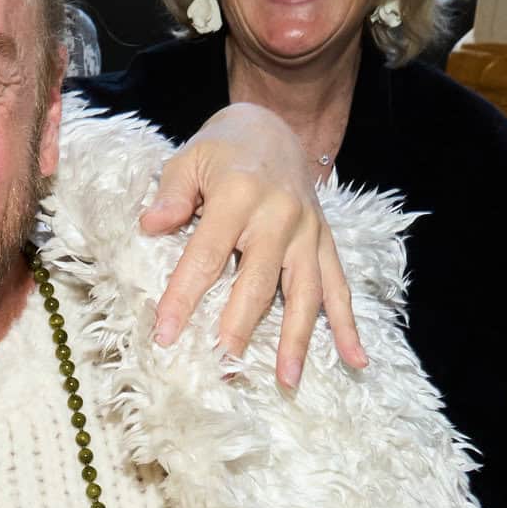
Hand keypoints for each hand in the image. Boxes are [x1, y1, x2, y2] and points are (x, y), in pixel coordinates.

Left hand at [141, 102, 362, 389]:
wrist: (274, 126)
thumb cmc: (222, 150)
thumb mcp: (188, 159)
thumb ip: (171, 194)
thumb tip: (151, 225)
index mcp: (240, 194)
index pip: (206, 256)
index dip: (184, 298)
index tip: (166, 336)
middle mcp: (279, 216)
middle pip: (258, 283)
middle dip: (240, 329)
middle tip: (224, 368)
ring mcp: (308, 232)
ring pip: (304, 292)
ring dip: (296, 339)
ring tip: (287, 381)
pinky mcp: (324, 242)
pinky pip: (339, 286)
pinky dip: (348, 325)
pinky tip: (355, 360)